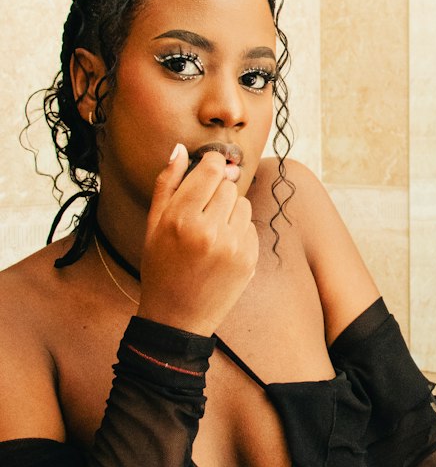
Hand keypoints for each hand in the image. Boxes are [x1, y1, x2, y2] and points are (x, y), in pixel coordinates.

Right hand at [137, 144, 258, 335]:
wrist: (177, 317)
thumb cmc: (161, 267)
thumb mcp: (153, 225)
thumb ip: (167, 184)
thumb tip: (179, 149)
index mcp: (181, 220)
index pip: (211, 170)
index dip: (213, 164)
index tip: (210, 167)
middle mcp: (209, 232)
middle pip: (228, 185)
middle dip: (217, 191)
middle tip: (201, 212)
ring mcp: (233, 247)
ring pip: (242, 204)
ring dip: (229, 211)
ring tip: (209, 233)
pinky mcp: (249, 260)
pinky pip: (250, 227)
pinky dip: (237, 232)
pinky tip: (220, 250)